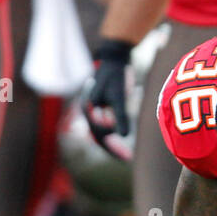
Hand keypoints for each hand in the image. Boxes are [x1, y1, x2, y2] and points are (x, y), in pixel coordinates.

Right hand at [84, 38, 132, 159]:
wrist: (114, 57)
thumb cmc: (115, 76)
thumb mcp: (119, 97)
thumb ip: (121, 116)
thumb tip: (125, 136)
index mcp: (90, 110)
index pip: (99, 136)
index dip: (112, 148)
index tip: (126, 158)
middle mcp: (89, 110)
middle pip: (99, 135)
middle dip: (112, 147)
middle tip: (127, 158)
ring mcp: (94, 107)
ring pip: (101, 129)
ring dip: (112, 140)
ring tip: (125, 151)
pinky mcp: (101, 103)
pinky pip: (105, 121)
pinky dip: (113, 129)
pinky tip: (122, 134)